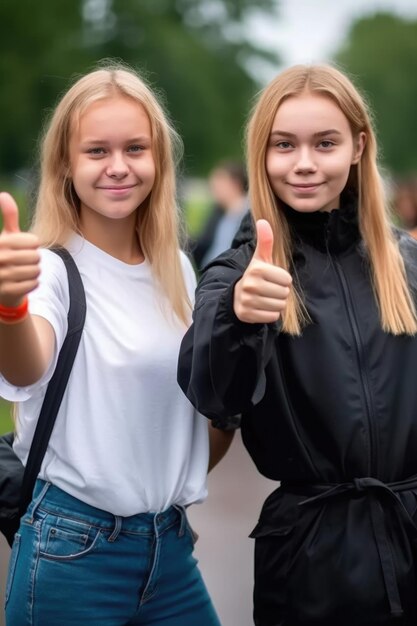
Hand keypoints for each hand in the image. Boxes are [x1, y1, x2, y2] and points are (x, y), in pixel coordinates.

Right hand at [0, 192, 40, 306]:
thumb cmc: (5, 254)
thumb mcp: (6, 235)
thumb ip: (9, 216)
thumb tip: (3, 195)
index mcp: (0, 242)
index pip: (33, 242)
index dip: (32, 245)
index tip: (23, 248)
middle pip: (36, 257)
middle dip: (34, 259)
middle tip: (24, 261)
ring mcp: (2, 276)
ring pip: (37, 271)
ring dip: (34, 272)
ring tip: (23, 271)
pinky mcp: (8, 291)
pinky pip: (34, 284)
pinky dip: (32, 283)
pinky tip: (22, 282)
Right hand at [233, 219, 291, 322]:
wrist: (236, 297)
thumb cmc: (255, 276)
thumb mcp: (260, 259)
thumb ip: (265, 241)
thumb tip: (263, 220)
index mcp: (257, 269)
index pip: (287, 279)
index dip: (283, 280)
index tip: (272, 279)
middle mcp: (250, 285)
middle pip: (284, 293)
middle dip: (280, 293)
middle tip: (269, 290)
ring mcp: (248, 301)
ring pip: (279, 306)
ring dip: (276, 304)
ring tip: (265, 298)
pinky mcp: (247, 314)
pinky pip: (272, 316)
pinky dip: (270, 314)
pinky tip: (261, 308)